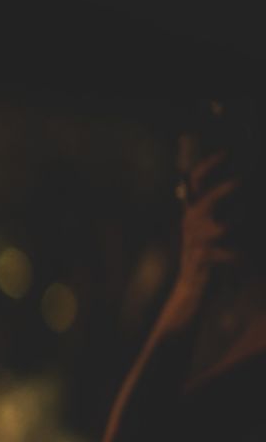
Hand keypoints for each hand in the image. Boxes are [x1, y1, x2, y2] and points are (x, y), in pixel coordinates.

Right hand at [171, 149, 241, 306]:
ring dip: (240, 227)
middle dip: (226, 189)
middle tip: (243, 181)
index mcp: (194, 211)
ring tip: (250, 230)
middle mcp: (191, 222)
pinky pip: (229, 254)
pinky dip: (240, 256)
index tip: (227, 152)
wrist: (192, 289)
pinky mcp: (201, 259)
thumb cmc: (209, 255)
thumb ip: (221, 209)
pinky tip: (243, 259)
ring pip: (222, 227)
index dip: (209, 165)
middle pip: (207, 200)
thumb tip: (242, 186)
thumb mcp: (210, 228)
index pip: (195, 181)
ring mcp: (195, 241)